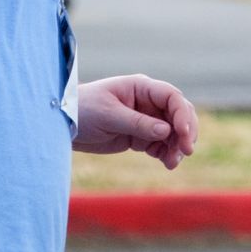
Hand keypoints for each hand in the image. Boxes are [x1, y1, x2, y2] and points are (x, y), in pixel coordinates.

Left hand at [73, 74, 198, 169]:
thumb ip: (138, 123)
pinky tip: (167, 163)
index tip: (182, 134)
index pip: (172, 97)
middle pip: (179, 114)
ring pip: (173, 132)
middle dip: (186, 131)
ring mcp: (146, 120)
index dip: (182, 114)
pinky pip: (162, 145)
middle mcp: (147, 102)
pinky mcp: (140, 137)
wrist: (64, 125)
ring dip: (177, 146)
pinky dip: (167, 154)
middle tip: (186, 151)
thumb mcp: (109, 116)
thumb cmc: (83, 110)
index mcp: (141, 87)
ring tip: (171, 162)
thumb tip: (166, 131)